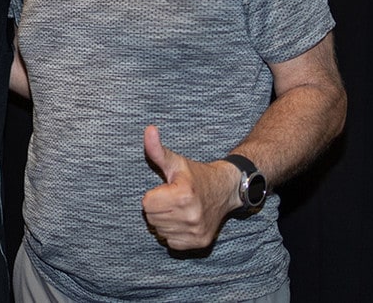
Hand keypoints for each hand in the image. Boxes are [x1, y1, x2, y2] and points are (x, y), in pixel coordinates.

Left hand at [140, 125, 238, 250]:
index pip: (146, 204)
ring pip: (160, 231)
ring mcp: (196, 231)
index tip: (166, 190)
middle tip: (172, 199)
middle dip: (158, 208)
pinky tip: (183, 221)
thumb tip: (148, 129)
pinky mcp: (200, 242)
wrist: (225, 190)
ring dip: (165, 221)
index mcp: (183, 194)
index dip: (153, 195)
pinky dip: (173, 233)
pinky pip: (171, 242)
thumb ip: (157, 149)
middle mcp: (191, 215)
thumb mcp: (176, 162)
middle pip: (151, 218)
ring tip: (178, 209)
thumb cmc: (196, 175)